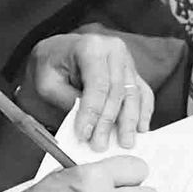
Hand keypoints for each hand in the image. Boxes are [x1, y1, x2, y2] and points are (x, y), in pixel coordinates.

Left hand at [27, 32, 152, 151]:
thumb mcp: (48, 82)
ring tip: (125, 142)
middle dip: (109, 122)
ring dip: (130, 121)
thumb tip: (89, 123)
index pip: (98, 83)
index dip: (92, 112)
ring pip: (134, 94)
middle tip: (100, 145)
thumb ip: (68, 100)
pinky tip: (140, 129)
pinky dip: (143, 112)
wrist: (59, 51)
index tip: (85, 134)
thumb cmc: (51, 65)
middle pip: (118, 90)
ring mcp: (127, 60)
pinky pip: (144, 93)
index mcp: (91, 47)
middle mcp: (114, 49)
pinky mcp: (133, 72)